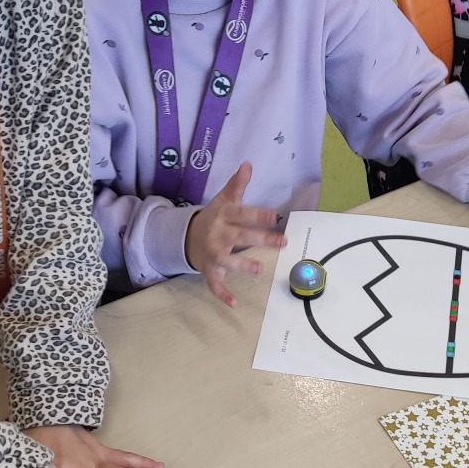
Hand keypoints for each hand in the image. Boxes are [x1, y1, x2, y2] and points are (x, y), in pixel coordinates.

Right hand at [185, 162, 285, 308]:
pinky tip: (234, 303)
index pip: (242, 214)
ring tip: (259, 269)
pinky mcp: (210, 270)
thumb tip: (248, 164)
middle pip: (240, 237)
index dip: (258, 215)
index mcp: (223, 216)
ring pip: (227, 261)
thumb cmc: (213, 218)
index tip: (276, 216)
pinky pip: (215, 283)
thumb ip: (237, 185)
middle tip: (282, 242)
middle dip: (261, 239)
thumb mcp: (223, 200)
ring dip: (242, 265)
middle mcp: (217, 235)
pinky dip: (222, 294)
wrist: (186, 237)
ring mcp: (212, 254)